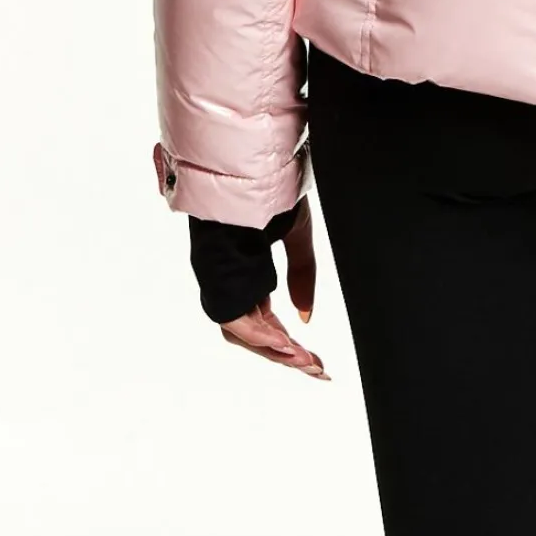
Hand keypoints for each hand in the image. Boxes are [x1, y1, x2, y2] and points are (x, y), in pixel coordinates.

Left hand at [217, 196, 330, 380]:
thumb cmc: (272, 189)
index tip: (316, 361)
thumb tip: (305, 317)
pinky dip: (260, 334)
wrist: (253, 166)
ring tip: (305, 361)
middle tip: (317, 369)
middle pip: (256, 333)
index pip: (267, 321)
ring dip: (275, 350)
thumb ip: (303, 274)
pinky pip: (236, 318)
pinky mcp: (218, 276)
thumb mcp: (297, 234)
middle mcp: (234, 280)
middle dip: (287, 355)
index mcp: (250, 271)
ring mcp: (224, 280)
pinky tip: (286, 342)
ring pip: (243, 332)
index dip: (290, 343)